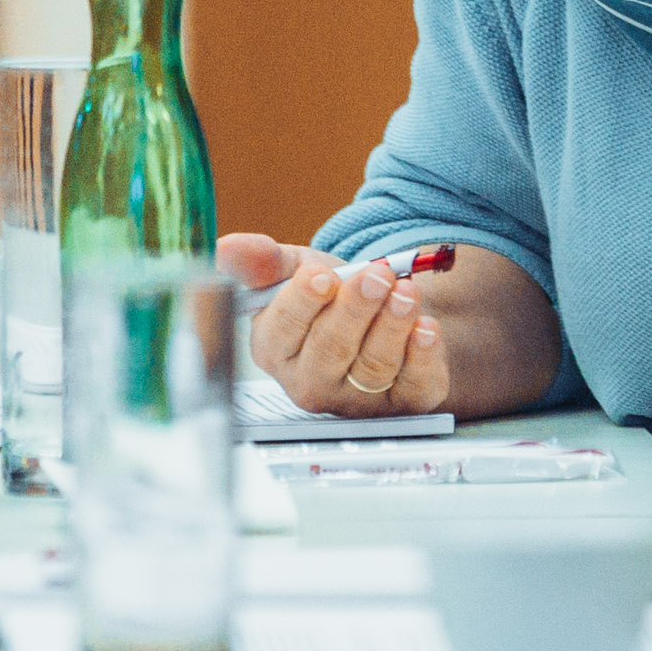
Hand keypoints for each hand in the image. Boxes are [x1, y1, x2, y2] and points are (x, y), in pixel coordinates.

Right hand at [218, 232, 449, 415]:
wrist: (383, 313)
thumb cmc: (330, 298)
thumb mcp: (296, 269)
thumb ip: (262, 261)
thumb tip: (224, 248)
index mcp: (275, 349)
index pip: (282, 330)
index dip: (303, 303)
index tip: (322, 277)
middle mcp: (311, 382)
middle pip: (331, 350)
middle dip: (356, 308)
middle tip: (378, 274)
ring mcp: (356, 398)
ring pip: (373, 366)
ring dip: (393, 325)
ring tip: (406, 291)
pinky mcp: (402, 402)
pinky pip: (413, 384)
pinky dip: (424, 355)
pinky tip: (427, 327)